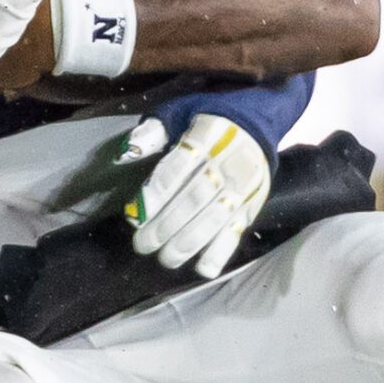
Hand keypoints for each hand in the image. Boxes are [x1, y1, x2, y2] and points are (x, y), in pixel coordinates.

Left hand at [121, 114, 271, 278]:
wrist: (257, 121)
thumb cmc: (206, 122)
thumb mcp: (179, 113)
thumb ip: (153, 132)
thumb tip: (127, 153)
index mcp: (208, 134)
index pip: (179, 167)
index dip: (156, 193)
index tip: (136, 214)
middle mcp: (229, 161)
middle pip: (195, 197)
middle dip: (166, 225)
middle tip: (142, 244)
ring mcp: (244, 185)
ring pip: (214, 218)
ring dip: (188, 243)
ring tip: (165, 258)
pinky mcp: (253, 203)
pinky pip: (237, 230)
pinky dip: (221, 252)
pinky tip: (202, 269)